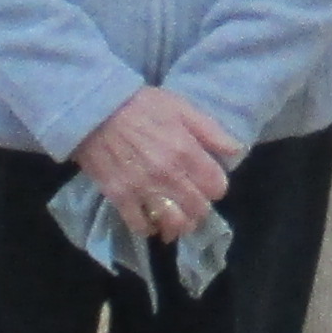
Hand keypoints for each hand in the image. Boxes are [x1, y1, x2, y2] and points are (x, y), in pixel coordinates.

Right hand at [72, 87, 243, 242]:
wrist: (95, 109)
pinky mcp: (120, 197)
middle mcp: (168, 175)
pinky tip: (151, 219)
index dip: (216, 186)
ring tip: (176, 216)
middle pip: (199, 209)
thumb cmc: (141, 105)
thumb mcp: (181, 107)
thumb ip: (210, 130)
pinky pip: (140, 225)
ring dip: (179, 223)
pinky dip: (149, 228)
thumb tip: (237, 150)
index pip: (217, 187)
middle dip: (200, 207)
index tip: (208, 182)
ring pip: (174, 223)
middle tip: (192, 200)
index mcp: (187, 151)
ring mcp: (143, 189)